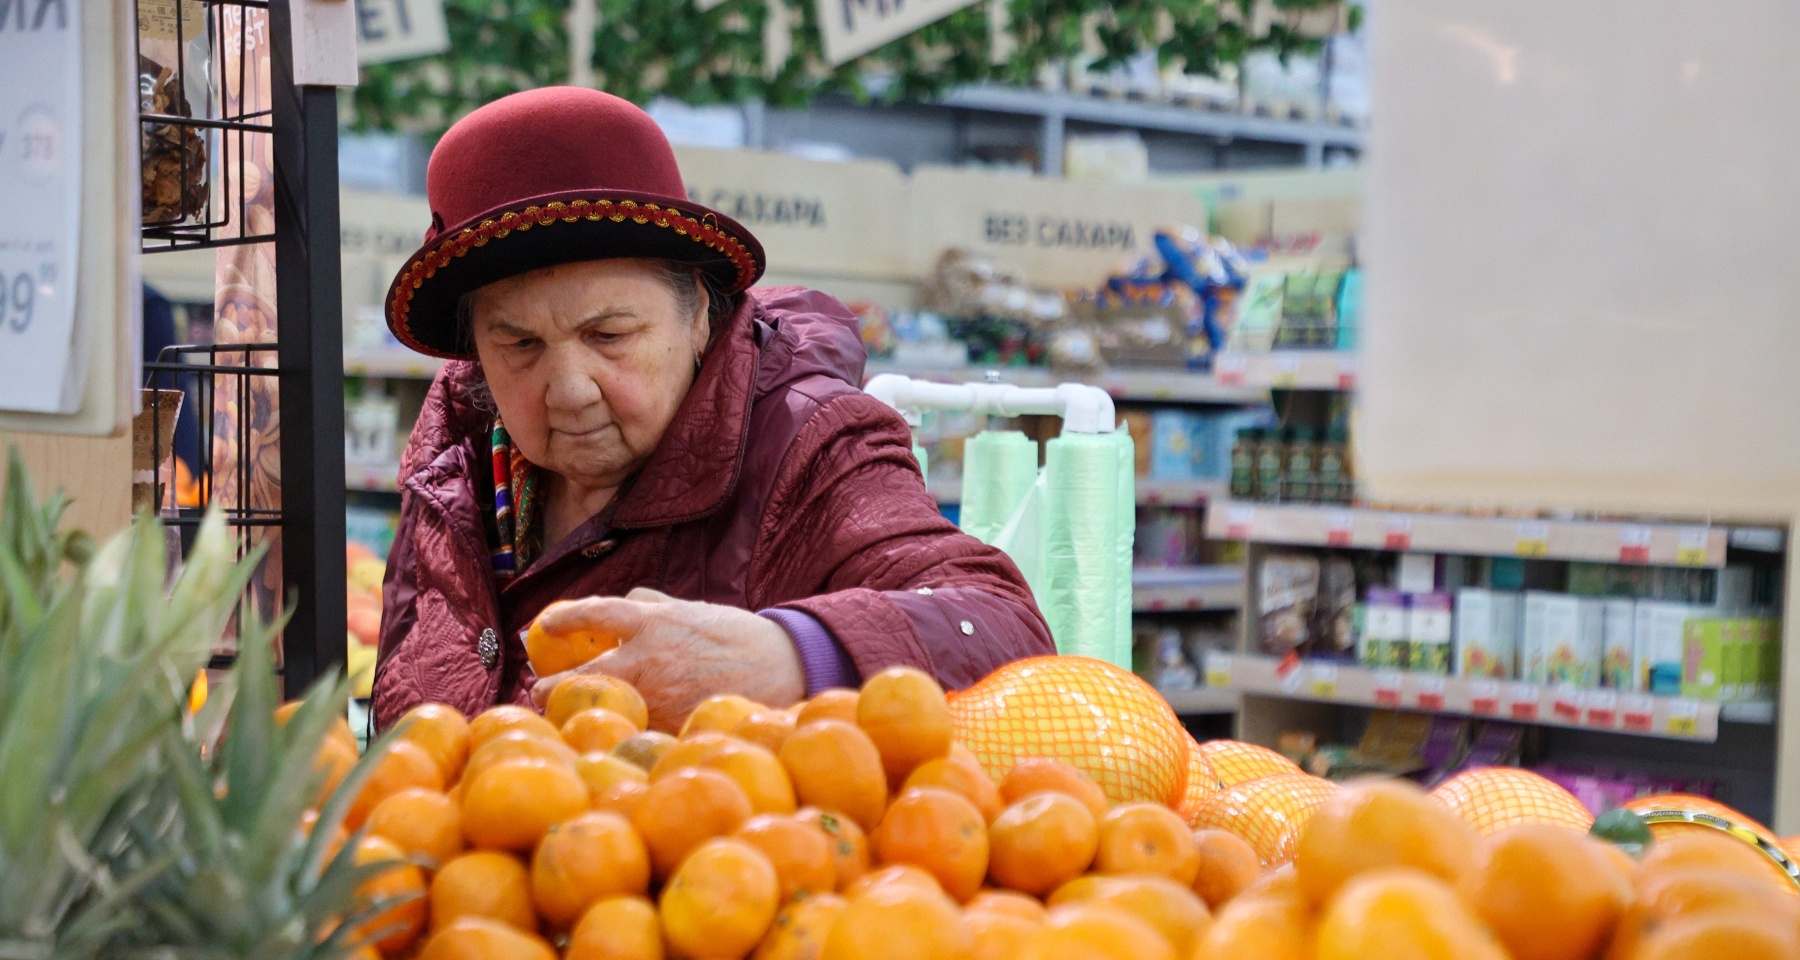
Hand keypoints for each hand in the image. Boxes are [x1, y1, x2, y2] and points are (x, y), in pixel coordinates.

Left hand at [529, 587, 805, 731]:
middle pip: (584, 674)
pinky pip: (636, 729)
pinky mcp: (673, 723)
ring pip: (605, 708)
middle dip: (553, 686)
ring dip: (582, 714)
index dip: (564, 618)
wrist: (784, 666)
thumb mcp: (694, 608)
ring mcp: (659, 694)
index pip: (595, 613)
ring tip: (567, 719)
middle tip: (539, 691)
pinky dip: (620, 732)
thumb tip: (628, 597)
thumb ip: (657, 604)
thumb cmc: (739, 635)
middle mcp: (649, 657)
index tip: (544, 626)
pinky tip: (611, 737)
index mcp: (653, 620)